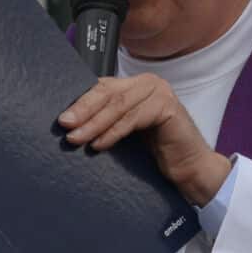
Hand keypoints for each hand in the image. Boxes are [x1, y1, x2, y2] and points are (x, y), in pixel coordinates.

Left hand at [58, 75, 231, 205]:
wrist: (190, 169)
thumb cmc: (157, 152)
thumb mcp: (126, 131)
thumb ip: (107, 120)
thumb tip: (70, 123)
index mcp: (135, 85)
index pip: (102, 88)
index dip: (80, 102)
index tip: (61, 119)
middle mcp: (148, 83)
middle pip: (108, 92)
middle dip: (83, 110)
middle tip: (65, 126)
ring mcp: (160, 92)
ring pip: (118, 104)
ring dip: (94, 123)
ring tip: (77, 138)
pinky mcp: (168, 107)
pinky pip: (133, 118)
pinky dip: (113, 132)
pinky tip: (99, 144)